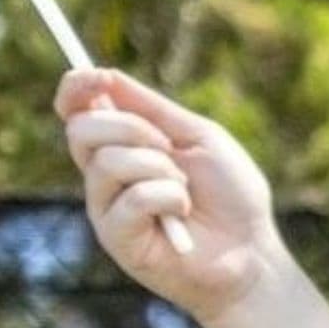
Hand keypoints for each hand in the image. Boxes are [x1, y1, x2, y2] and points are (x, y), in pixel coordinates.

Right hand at [54, 69, 285, 317]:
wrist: (252, 253)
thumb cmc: (231, 196)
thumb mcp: (199, 138)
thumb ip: (152, 109)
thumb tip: (104, 74)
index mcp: (123, 146)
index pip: (78, 112)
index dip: (76, 89)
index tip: (94, 75)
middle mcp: (105, 176)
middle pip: (81, 130)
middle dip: (130, 127)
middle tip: (169, 147)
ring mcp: (106, 207)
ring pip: (107, 162)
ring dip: (159, 167)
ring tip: (185, 190)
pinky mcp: (115, 238)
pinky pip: (130, 198)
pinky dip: (167, 197)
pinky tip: (182, 214)